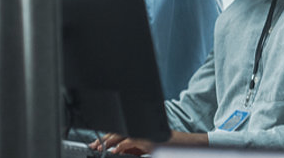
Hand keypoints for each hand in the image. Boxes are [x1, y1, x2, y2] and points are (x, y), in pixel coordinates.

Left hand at [90, 131, 207, 154]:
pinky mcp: (152, 141)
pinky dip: (123, 146)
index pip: (122, 131)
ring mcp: (148, 134)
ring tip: (100, 146)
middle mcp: (144, 130)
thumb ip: (136, 150)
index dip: (108, 136)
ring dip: (110, 140)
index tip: (97, 142)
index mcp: (143, 131)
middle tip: (93, 145)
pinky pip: (134, 141)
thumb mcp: (150, 150)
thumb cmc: (172, 149)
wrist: (190, 147)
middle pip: (120, 131)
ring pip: (124, 134)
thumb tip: (120, 152)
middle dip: (105, 138)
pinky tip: (116, 150)